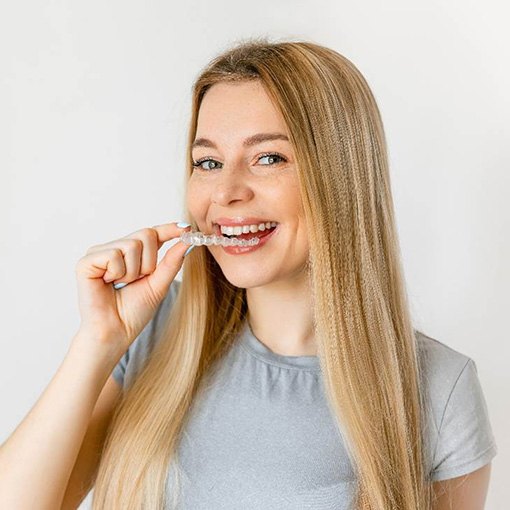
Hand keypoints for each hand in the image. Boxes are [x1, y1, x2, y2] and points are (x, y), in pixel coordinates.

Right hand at [74, 222, 191, 352]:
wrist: (116, 332)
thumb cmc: (134, 311)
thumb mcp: (159, 283)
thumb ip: (172, 261)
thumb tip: (187, 240)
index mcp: (133, 254)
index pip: (153, 233)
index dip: (169, 229)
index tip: (187, 228)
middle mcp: (115, 248)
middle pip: (146, 234)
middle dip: (149, 261)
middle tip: (138, 280)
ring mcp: (99, 253)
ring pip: (131, 244)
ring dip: (133, 271)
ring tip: (121, 285)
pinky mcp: (86, 261)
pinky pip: (113, 254)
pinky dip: (117, 272)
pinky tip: (108, 283)